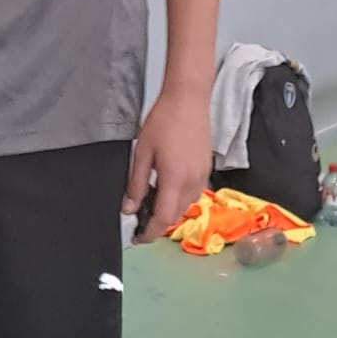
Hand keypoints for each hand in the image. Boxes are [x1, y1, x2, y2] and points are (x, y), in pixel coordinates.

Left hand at [123, 91, 211, 244]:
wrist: (188, 99)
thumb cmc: (163, 120)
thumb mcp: (142, 152)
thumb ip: (136, 183)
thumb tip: (129, 208)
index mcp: (174, 179)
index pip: (162, 219)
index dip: (149, 233)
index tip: (138, 238)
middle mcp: (192, 182)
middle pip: (176, 216)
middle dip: (159, 225)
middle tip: (141, 222)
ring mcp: (202, 176)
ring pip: (186, 206)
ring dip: (170, 212)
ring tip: (152, 204)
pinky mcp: (207, 168)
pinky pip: (194, 194)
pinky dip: (180, 199)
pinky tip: (168, 189)